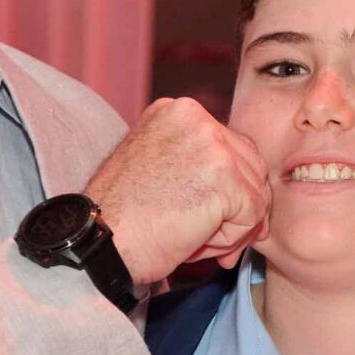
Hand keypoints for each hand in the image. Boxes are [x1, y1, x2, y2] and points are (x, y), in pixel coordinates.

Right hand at [84, 99, 269, 284]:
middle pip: (251, 168)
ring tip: (192, 239)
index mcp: (178, 111)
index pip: (232, 149)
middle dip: (234, 210)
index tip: (198, 217)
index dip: (226, 191)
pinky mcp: (224, 175)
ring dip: (230, 227)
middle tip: (201, 237)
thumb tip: (254, 192)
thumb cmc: (122, 219)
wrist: (98, 241)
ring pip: (255, 193)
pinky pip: (253, 216)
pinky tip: (195, 242)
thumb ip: (200, 167)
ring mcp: (212, 143)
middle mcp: (195, 116)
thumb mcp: (161, 171)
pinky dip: (230, 240)